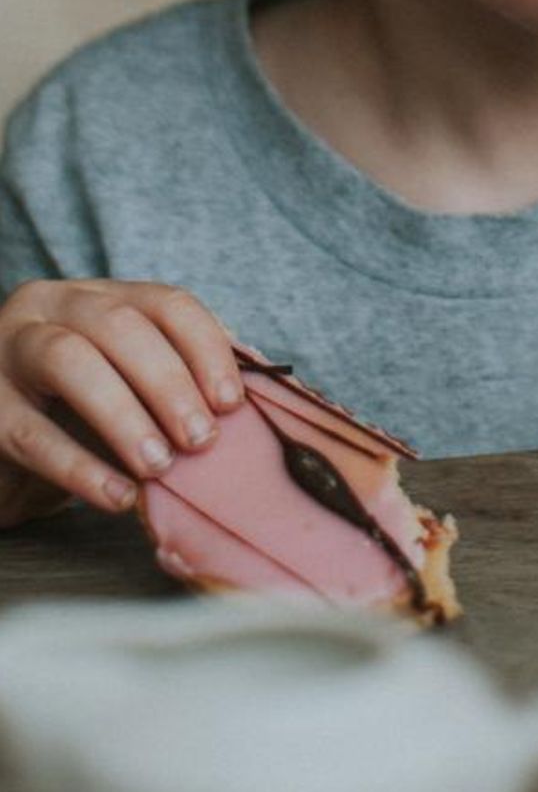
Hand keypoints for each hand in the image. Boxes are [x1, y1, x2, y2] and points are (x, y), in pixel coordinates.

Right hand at [0, 279, 243, 526]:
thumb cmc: (72, 412)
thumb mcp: (124, 381)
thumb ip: (179, 376)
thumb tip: (258, 388)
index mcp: (97, 295)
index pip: (165, 302)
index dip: (206, 349)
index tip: (232, 403)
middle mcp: (49, 308)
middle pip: (120, 326)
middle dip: (170, 383)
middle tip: (203, 440)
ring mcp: (7, 352)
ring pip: (71, 363)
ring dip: (126, 416)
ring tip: (161, 467)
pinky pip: (32, 433)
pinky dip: (80, 467)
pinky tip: (117, 495)